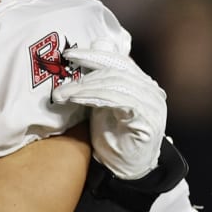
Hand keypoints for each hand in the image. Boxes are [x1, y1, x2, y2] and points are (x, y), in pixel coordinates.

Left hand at [51, 44, 165, 180]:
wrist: (127, 169)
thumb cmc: (113, 135)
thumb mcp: (102, 103)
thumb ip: (99, 79)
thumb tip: (96, 43)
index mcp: (140, 82)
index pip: (117, 60)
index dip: (92, 55)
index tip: (68, 54)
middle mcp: (150, 90)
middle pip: (115, 71)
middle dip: (84, 75)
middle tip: (60, 83)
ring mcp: (152, 105)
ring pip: (116, 85)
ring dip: (85, 88)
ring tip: (64, 94)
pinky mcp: (148, 121)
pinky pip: (121, 102)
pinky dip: (97, 98)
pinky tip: (78, 101)